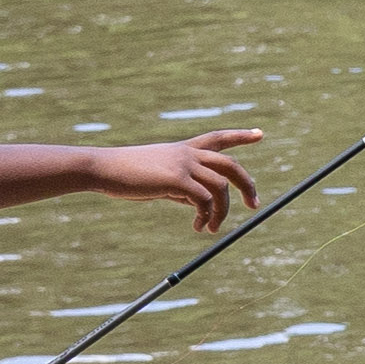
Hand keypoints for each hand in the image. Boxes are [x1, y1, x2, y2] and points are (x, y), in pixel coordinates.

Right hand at [107, 131, 262, 229]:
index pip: (219, 137)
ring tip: (212, 228)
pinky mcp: (176, 179)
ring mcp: (184, 164)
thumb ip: (183, 185)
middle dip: (247, 184)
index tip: (260, 135)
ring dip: (222, 212)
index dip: (241, 136)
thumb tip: (200, 202)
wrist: (104, 168)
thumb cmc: (128, 175)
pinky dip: (206, 216)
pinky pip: (204, 200)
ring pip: (221, 187)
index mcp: (184, 148)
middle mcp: (188, 153)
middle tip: (254, 205)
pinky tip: (198, 226)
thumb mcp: (160, 177)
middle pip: (231, 164)